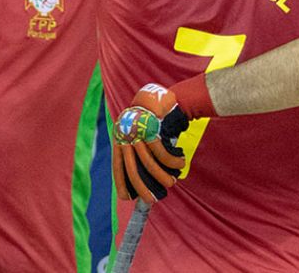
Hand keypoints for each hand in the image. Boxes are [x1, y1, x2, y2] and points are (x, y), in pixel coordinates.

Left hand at [112, 83, 188, 204]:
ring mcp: (138, 131)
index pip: (117, 165)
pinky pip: (162, 153)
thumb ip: (140, 152)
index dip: (121, 182)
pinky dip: (172, 162)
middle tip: (152, 200)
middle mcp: (126, 135)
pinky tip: (181, 164)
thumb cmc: (156, 120)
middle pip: (132, 168)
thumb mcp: (142, 134)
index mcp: (120, 137)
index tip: (126, 198)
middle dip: (142, 187)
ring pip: (149, 163)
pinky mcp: (152, 128)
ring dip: (162, 176)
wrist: (165, 98)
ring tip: (172, 183)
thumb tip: (146, 181)